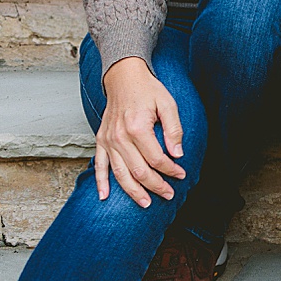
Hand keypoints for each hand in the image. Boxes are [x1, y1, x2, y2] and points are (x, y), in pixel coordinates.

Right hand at [95, 57, 185, 206]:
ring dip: (133, 191)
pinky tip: (104, 196)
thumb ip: (174, 129)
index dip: (171, 170)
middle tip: (169, 195)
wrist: (123, 78)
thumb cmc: (148, 90)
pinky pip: (99, 165)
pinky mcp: (100, 140)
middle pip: (139, 170)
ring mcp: (108, 140)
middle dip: (156, 186)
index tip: (181, 175)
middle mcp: (119, 137)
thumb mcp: (168, 104)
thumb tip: (178, 154)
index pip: (157, 158)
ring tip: (146, 203)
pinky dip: (101, 182)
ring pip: (120, 173)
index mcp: (138, 127)